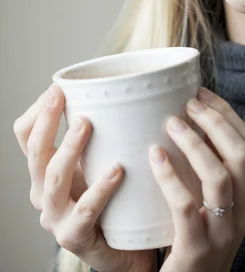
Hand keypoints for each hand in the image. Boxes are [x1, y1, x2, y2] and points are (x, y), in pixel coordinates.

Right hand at [13, 84, 155, 271]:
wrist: (126, 249)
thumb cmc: (114, 200)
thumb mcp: (100, 160)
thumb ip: (102, 133)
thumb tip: (120, 90)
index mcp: (45, 170)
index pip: (25, 135)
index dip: (37, 111)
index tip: (57, 87)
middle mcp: (43, 192)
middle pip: (34, 152)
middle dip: (46, 120)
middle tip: (61, 96)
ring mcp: (56, 217)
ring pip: (52, 179)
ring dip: (67, 148)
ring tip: (87, 124)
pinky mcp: (75, 237)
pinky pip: (85, 211)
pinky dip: (100, 188)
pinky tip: (117, 169)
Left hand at [148, 87, 244, 271]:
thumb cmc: (195, 235)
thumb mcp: (213, 201)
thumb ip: (209, 167)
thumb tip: (188, 117)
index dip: (226, 114)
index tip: (201, 93)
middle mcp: (243, 211)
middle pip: (241, 155)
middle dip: (216, 122)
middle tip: (188, 103)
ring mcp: (223, 232)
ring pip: (220, 177)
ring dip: (195, 144)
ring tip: (171, 123)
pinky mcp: (197, 249)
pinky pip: (186, 206)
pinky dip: (170, 177)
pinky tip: (155, 156)